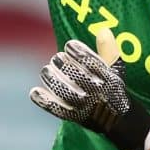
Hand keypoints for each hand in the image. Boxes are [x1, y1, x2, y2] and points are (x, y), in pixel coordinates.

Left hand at [30, 28, 149, 149]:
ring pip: (66, 93)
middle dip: (64, 65)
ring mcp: (85, 107)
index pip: (92, 64)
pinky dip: (45, 101)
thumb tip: (103, 30)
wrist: (115, 120)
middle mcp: (97, 94)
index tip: (69, 45)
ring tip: (46, 70)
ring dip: (53, 80)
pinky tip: (34, 91)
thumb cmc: (111, 88)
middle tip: (57, 58)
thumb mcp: (115, 70)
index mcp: (108, 80)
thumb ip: (109, 50)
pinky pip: (58, 110)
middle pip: (77, 77)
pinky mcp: (74, 117)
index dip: (78, 52)